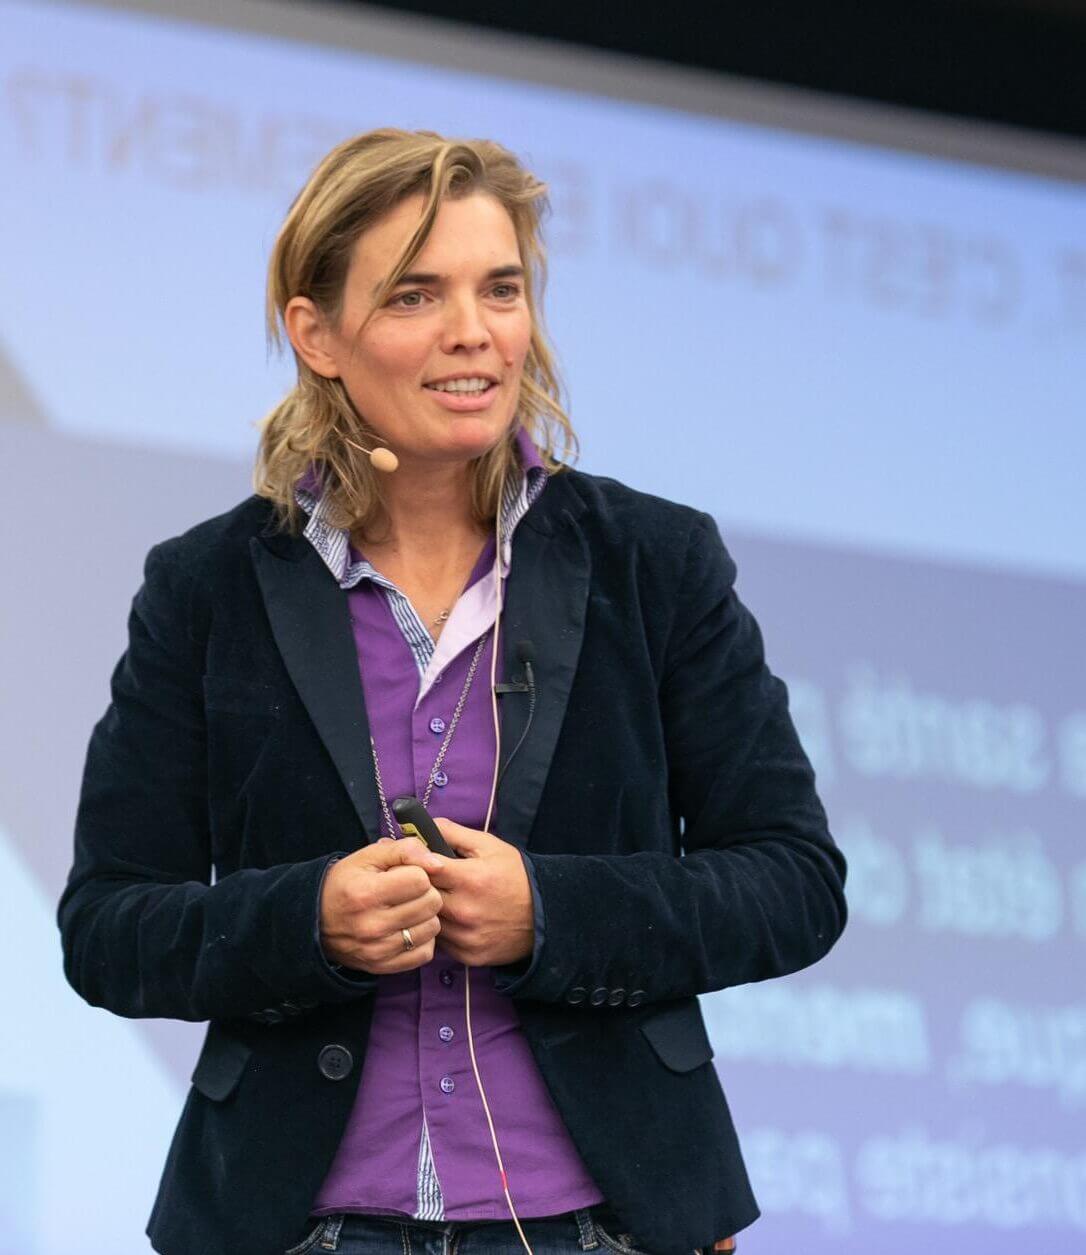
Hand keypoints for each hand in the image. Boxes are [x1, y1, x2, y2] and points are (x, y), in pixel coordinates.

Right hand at [318, 837, 444, 974]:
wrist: (315, 922)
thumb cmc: (345, 884)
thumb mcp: (367, 857)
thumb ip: (404, 850)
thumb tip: (437, 864)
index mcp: (367, 893)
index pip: (420, 880)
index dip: (417, 873)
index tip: (405, 875)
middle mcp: (373, 925)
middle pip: (431, 903)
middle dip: (425, 892)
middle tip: (409, 892)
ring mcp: (379, 950)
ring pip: (432, 927)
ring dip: (425, 916)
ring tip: (407, 910)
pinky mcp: (384, 966)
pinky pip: (425, 952)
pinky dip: (422, 940)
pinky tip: (407, 929)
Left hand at [422, 820, 534, 967]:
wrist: (545, 914)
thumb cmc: (515, 875)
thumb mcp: (489, 846)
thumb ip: (454, 833)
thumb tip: (422, 826)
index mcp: (469, 878)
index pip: (421, 868)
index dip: (411, 863)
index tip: (410, 860)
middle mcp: (464, 910)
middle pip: (418, 897)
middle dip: (415, 887)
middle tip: (418, 880)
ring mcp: (465, 936)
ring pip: (426, 921)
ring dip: (425, 910)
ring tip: (435, 899)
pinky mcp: (467, 955)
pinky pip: (440, 942)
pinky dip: (440, 930)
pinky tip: (449, 919)